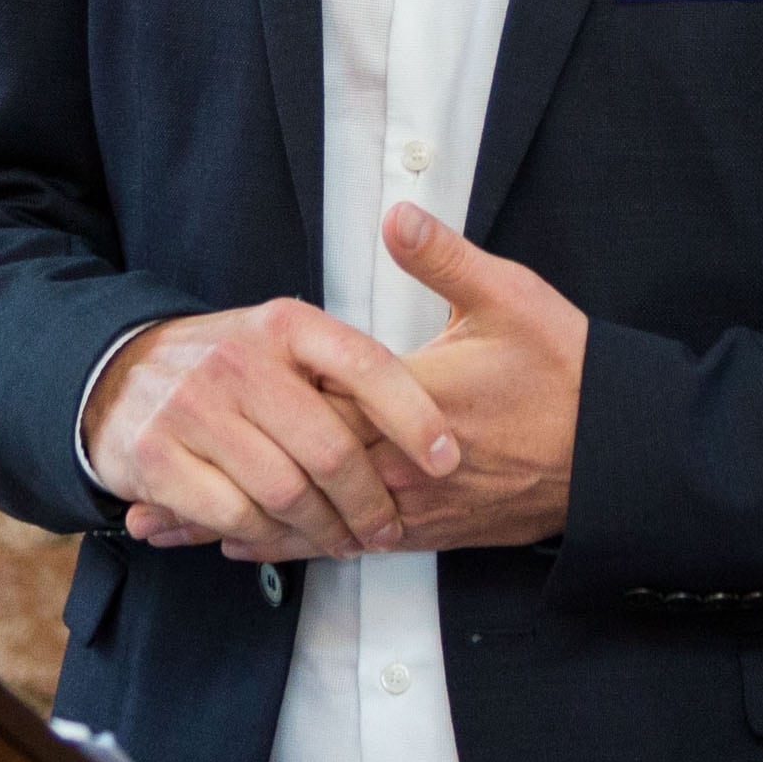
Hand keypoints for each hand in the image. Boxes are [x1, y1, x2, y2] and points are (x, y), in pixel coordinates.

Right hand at [84, 298, 457, 563]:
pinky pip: (233, 515)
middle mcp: (239, 358)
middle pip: (330, 447)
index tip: (447, 460)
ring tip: (344, 541)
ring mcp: (194, 406)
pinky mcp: (157, 454)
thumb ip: (342, 369)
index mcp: (283, 324)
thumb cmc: (228, 366)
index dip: (414, 416)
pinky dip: (264, 536)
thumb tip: (432, 421)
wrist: (118, 373)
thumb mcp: (282, 340)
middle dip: (370, 502)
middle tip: (387, 528)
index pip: (366, 365)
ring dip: (324, 529)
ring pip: (286, 491)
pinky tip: (279, 537)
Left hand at [135, 207, 587, 558]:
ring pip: (314, 525)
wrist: (619, 452)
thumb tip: (396, 214)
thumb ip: (444, 258)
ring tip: (174, 536)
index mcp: (414, 404)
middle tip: (143, 505)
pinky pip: (352, 546)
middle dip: (217, 491)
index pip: (313, 416)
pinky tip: (256, 547)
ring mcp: (418, 508)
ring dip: (243, 529)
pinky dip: (298, 547)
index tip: (181, 426)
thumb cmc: (566, 369)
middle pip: (293, 482)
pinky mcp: (435, 531)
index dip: (241, 426)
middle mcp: (404, 467)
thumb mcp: (510, 297)